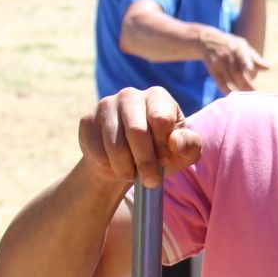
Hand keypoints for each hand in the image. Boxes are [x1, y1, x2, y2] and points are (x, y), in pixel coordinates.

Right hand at [76, 86, 201, 189]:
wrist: (126, 161)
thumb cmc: (161, 153)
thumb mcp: (183, 153)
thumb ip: (189, 146)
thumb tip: (175, 141)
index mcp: (158, 96)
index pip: (161, 120)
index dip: (164, 146)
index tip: (165, 160)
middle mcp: (131, 95)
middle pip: (137, 131)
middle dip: (146, 162)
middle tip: (150, 181)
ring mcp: (106, 105)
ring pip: (116, 145)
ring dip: (127, 169)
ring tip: (133, 174)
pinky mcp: (88, 121)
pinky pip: (98, 152)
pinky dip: (109, 168)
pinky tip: (115, 167)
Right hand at [198, 27, 267, 92]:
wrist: (207, 40)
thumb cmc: (231, 45)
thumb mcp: (243, 46)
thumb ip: (255, 58)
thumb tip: (268, 68)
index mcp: (238, 49)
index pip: (244, 61)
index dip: (249, 70)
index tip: (254, 78)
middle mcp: (228, 56)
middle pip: (238, 74)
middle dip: (246, 85)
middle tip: (254, 93)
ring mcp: (220, 64)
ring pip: (230, 80)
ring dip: (239, 88)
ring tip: (247, 95)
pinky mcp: (213, 70)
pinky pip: (220, 83)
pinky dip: (227, 90)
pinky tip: (234, 95)